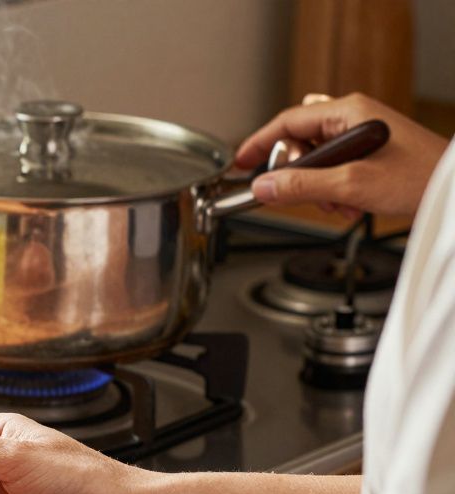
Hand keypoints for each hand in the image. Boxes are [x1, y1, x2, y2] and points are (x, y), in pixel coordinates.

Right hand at [235, 92, 447, 217]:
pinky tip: (352, 202)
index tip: (239, 164)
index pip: (286, 123)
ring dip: (319, 187)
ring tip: (340, 201)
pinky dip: (335, 189)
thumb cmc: (420, 178)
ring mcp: (362, 135)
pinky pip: (334, 169)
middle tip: (305, 193)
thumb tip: (262, 187)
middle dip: (299, 175)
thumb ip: (300, 186)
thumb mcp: (350, 185)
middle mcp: (353, 117)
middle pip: (300, 144)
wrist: (454, 192)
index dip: (258, 144)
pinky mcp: (368, 153)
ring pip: (316, 161)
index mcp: (347, 111)